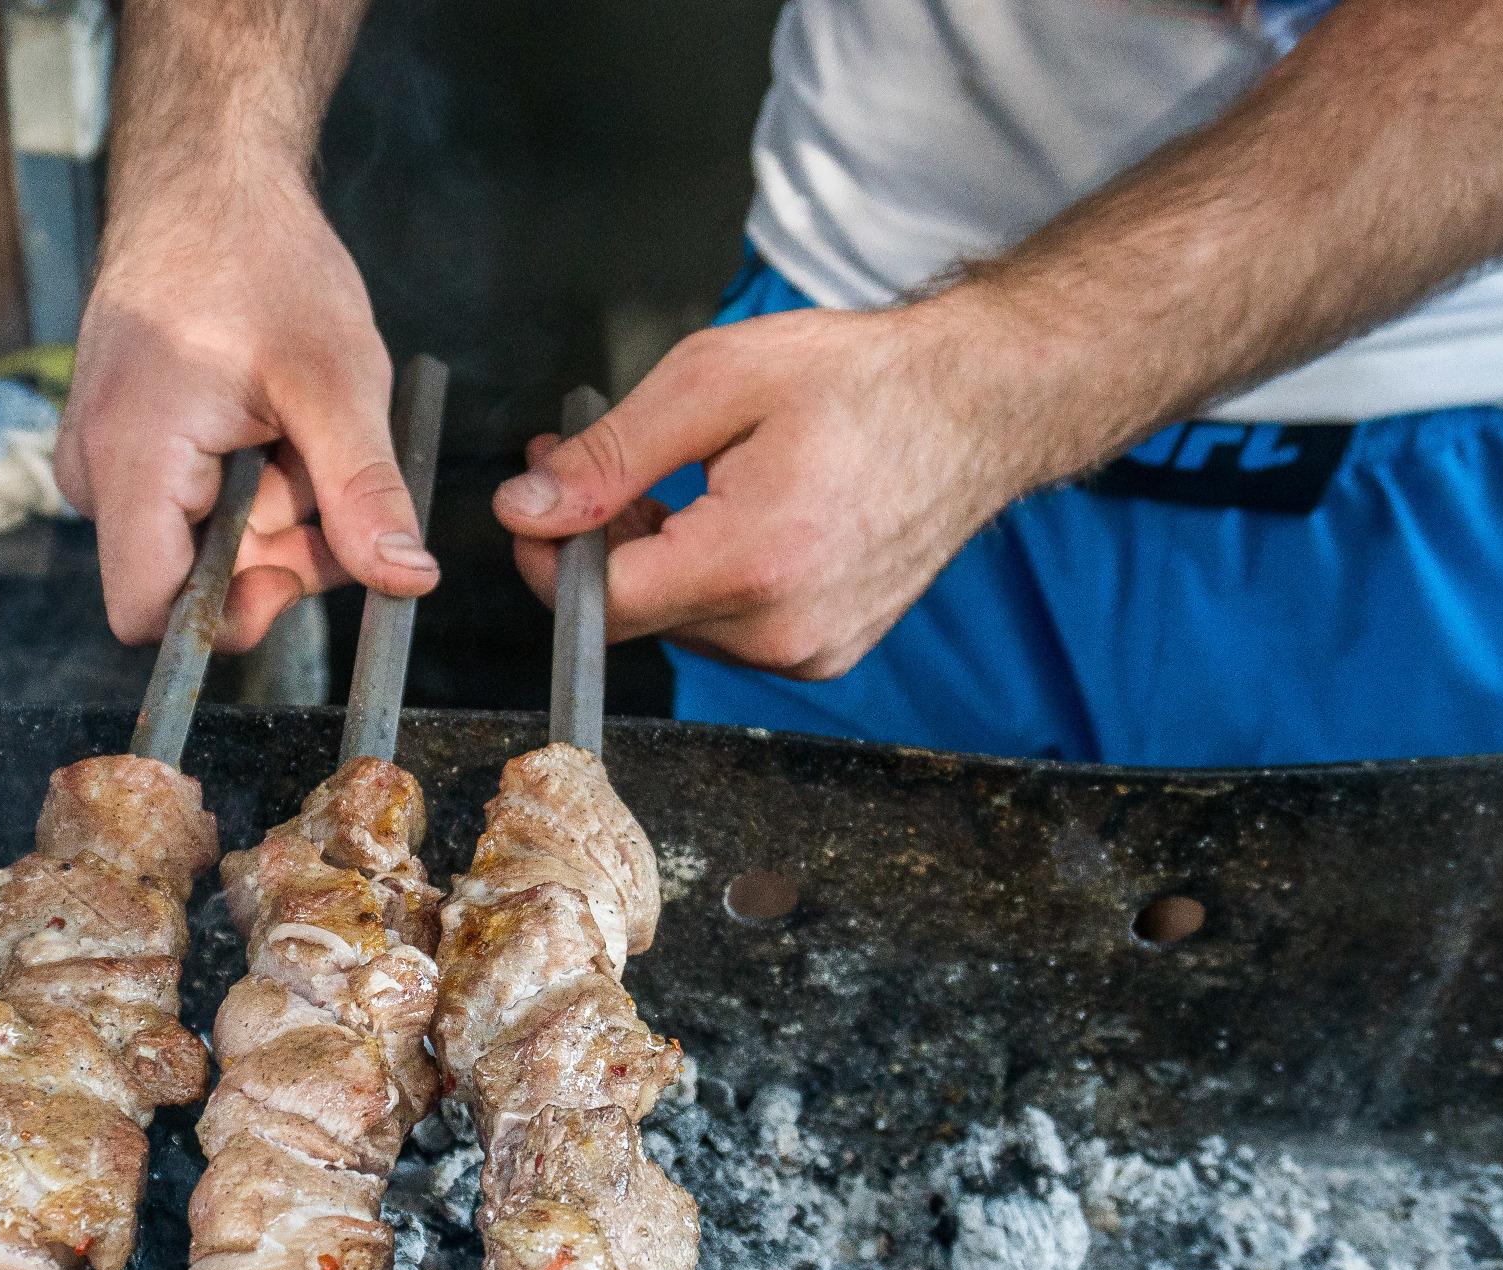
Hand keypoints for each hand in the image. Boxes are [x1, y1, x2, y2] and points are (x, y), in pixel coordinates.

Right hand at [57, 174, 436, 651]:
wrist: (207, 180)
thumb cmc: (259, 258)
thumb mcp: (337, 380)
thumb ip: (364, 493)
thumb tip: (407, 580)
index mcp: (132, 462)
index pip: (149, 613)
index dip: (230, 618)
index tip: (297, 574)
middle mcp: (99, 471)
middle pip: (193, 581)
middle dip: (277, 549)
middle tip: (324, 469)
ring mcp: (108, 459)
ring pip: (206, 545)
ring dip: (275, 511)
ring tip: (295, 425)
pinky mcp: (130, 447)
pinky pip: (199, 505)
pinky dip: (255, 483)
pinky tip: (272, 422)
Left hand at [493, 295, 1056, 680]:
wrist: (978, 407)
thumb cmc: (861, 381)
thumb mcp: (715, 381)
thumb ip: (610, 455)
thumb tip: (525, 509)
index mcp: (753, 565)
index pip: (601, 603)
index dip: (548, 552)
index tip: (536, 496)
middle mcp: (782, 631)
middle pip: (635, 614)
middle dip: (594, 542)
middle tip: (577, 457)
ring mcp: (807, 653)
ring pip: (676, 621)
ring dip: (651, 557)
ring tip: (668, 473)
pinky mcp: (822, 655)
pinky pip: (726, 627)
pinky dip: (705, 575)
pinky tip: (723, 512)